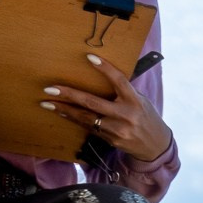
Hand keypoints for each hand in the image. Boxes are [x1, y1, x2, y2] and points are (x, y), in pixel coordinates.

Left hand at [40, 54, 173, 162]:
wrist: (155, 146)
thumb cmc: (146, 117)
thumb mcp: (140, 101)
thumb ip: (123, 92)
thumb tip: (103, 77)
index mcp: (134, 100)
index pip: (119, 80)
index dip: (105, 69)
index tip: (89, 57)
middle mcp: (125, 114)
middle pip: (93, 103)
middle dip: (70, 95)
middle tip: (51, 89)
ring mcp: (117, 129)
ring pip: (86, 118)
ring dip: (65, 109)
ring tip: (48, 103)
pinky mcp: (111, 140)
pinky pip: (89, 127)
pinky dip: (75, 119)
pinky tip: (63, 112)